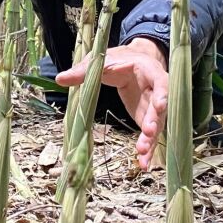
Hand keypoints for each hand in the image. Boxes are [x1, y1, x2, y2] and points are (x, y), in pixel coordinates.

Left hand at [55, 37, 168, 169]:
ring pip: (157, 124)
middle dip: (155, 120)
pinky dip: (147, 148)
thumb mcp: (101, 61)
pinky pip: (150, 135)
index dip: (162, 93)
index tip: (160, 105)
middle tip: (149, 132)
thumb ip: (83, 71)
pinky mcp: (148, 119)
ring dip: (151, 139)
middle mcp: (156, 89)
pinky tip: (143, 162)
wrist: (132, 62)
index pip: (159, 81)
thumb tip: (60, 79)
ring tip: (142, 152)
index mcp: (148, 70)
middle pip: (160, 106)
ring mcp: (154, 106)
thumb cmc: (118, 59)